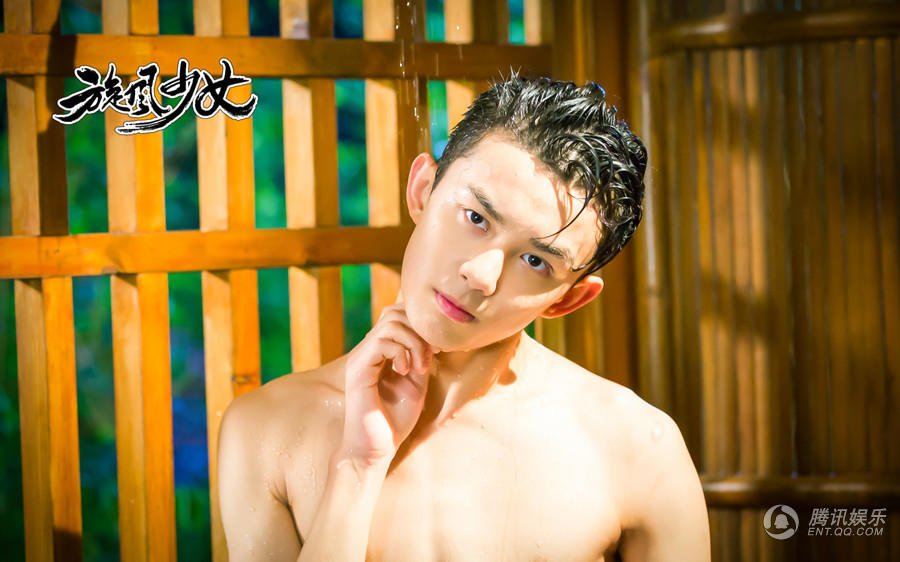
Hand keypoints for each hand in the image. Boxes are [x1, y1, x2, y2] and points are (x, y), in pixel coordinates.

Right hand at [339, 291, 436, 466]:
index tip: (437, 349)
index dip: (421, 325)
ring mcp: (361, 357)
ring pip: (390, 324)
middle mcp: (368, 350)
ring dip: (414, 343)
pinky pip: (380, 342)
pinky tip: (405, 371)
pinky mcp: (358, 369)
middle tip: (430, 357)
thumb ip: (421, 358)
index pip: (398, 315)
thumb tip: (433, 337)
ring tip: (419, 368)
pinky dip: (400, 352)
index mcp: (381, 352)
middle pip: (394, 313)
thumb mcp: (417, 383)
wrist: (376, 449)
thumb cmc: (395, 420)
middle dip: (420, 331)